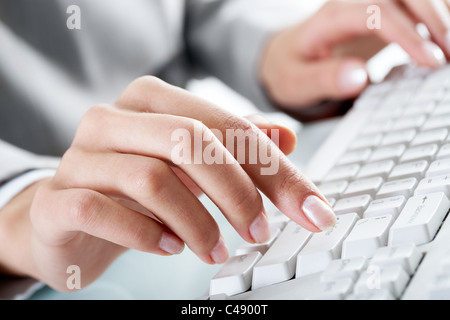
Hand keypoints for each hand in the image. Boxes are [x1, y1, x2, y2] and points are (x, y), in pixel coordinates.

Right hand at [1, 77, 335, 290]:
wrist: (68, 214)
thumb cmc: (135, 186)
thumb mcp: (191, 162)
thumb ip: (235, 146)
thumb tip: (287, 138)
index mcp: (151, 101)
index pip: (226, 125)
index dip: (275, 169)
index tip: (310, 210)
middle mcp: (113, 118)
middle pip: (190, 141)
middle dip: (237, 193)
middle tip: (259, 232)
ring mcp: (80, 155)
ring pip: (152, 178)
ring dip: (196, 223)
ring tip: (214, 251)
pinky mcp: (56, 197)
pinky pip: (102, 210)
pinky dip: (147, 235)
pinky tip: (170, 249)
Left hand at [261, 0, 449, 109]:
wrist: (287, 57)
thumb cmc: (291, 70)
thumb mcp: (297, 81)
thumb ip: (324, 79)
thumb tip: (358, 76)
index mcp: (330, 19)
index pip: (375, 13)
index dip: (407, 34)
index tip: (430, 61)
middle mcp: (351, 3)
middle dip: (434, 18)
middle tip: (449, 55)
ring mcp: (367, 4)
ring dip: (439, 15)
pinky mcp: (379, 12)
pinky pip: (411, 6)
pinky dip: (434, 16)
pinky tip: (443, 40)